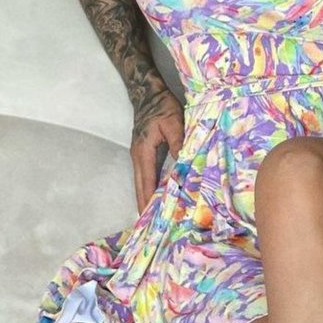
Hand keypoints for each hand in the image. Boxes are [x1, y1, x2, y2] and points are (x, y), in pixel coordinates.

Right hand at [131, 88, 184, 215]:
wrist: (148, 93)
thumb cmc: (162, 107)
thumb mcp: (174, 122)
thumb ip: (179, 142)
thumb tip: (184, 164)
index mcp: (143, 153)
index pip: (146, 183)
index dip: (148, 202)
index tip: (152, 220)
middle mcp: (138, 158)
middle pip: (140, 188)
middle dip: (145, 207)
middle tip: (152, 228)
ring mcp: (138, 156)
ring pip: (141, 183)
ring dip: (146, 199)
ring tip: (154, 219)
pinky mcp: (143, 154)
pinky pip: (145, 176)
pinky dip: (149, 189)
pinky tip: (157, 197)